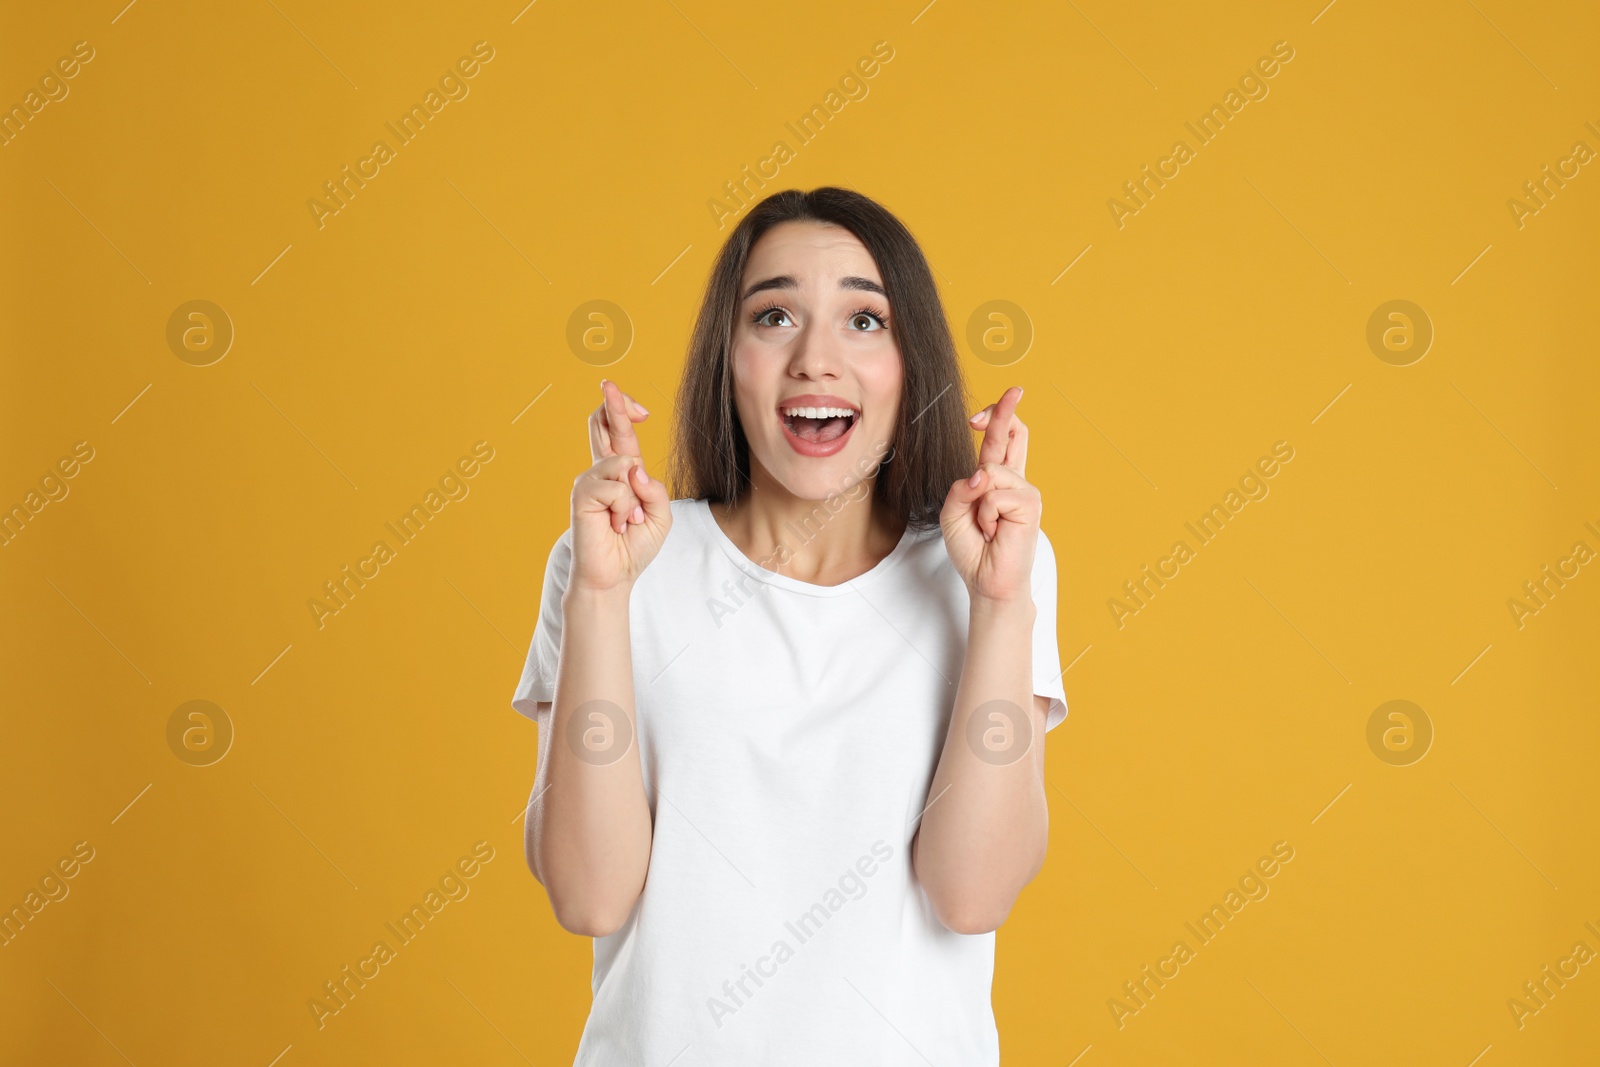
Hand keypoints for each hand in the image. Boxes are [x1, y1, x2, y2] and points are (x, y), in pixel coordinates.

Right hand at [569, 380, 671, 592]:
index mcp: (621, 473)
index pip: (619, 433)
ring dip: (634, 498)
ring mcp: (589, 481)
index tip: (638, 407)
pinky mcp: (582, 495)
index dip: (623, 411)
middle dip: (613, 404)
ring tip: (626, 521)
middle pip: (603, 425)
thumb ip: (654, 489)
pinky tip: (615, 525)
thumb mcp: (660, 516)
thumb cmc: (634, 545)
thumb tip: (634, 468)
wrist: (614, 575)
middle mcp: (602, 472)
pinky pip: (616, 487)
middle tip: (609, 384)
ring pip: (622, 463)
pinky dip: (624, 509)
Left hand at [938, 386, 1041, 604]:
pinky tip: (994, 532)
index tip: (983, 412)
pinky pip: (995, 494)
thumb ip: (961, 487)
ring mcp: (1024, 490)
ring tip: (986, 527)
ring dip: (977, 503)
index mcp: (995, 478)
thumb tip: (982, 473)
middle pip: (1014, 434)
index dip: (996, 419)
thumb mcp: (953, 513)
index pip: (1001, 440)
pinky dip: (986, 515)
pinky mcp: (1030, 504)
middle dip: (1007, 410)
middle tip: (1016, 389)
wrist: (987, 581)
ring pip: (990, 471)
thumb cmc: (973, 548)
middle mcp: (1013, 480)